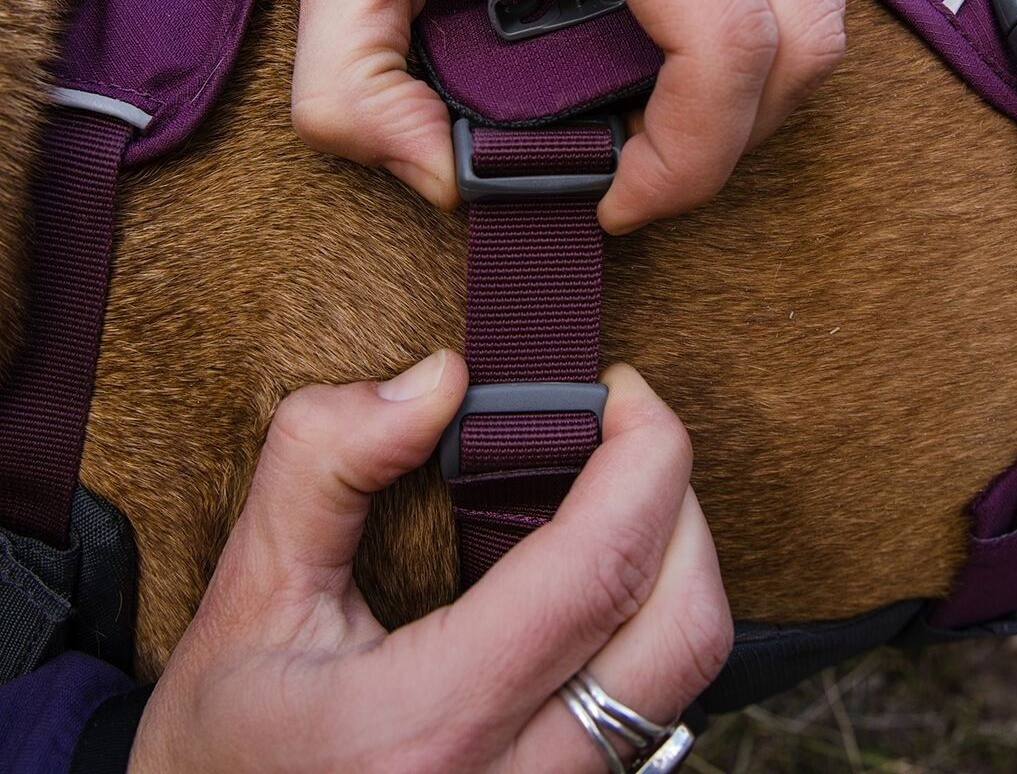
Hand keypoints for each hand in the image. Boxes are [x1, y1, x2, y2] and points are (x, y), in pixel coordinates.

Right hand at [129, 353, 731, 772]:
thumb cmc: (230, 740)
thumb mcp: (245, 594)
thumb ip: (324, 463)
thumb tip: (441, 379)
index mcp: (429, 723)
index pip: (600, 567)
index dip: (641, 454)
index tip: (618, 388)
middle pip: (683, 623)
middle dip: (676, 496)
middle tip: (620, 428)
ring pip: (686, 668)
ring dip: (673, 552)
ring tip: (608, 488)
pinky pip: (659, 698)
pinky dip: (651, 610)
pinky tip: (592, 567)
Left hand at [293, 0, 844, 232]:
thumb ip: (349, 88)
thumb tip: (451, 184)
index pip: (721, 36)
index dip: (687, 157)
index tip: (620, 198)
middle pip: (796, 40)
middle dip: (726, 146)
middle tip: (644, 176)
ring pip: (822, 14)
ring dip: (757, 104)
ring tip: (670, 129)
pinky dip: (773, 45)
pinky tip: (698, 63)